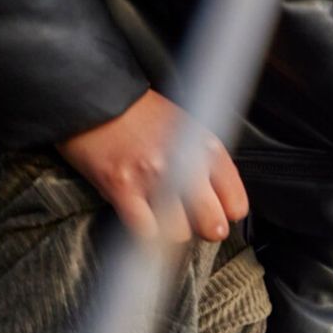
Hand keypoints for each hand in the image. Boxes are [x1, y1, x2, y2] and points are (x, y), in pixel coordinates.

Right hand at [54, 89, 246, 242]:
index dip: (225, 214)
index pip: (236, 204)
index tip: (216, 212)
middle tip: (192, 222)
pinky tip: (142, 218)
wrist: (96, 99)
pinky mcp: (122, 189)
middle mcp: (185, 164)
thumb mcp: (189, 128)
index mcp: (206, 148)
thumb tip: (221, 199)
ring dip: (170, 230)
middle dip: (203, 229)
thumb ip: (208, 162)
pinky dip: (145, 233)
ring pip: (179, 233)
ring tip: (162, 216)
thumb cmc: (141, 114)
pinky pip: (145, 232)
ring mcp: (153, 179)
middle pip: (213, 225)